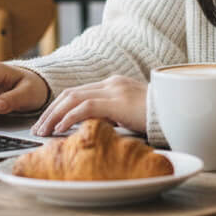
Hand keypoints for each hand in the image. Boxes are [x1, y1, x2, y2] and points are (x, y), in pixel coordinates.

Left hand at [31, 75, 147, 135]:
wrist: (178, 110)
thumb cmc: (158, 116)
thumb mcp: (131, 114)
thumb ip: (113, 115)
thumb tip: (95, 127)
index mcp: (114, 84)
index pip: (78, 92)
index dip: (59, 107)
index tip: (48, 122)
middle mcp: (111, 83)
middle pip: (70, 93)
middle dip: (51, 111)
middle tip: (38, 128)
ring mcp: (113, 90)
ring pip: (73, 98)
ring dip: (54, 115)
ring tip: (43, 131)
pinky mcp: (116, 101)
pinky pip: (85, 107)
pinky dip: (69, 118)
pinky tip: (60, 129)